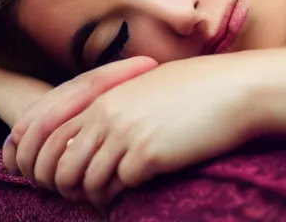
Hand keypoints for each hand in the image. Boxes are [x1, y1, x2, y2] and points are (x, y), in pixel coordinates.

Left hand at [8, 52, 258, 208]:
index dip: (54, 161)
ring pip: (86, 180)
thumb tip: (102, 132)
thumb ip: (116, 106)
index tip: (66, 175)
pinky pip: (120, 186)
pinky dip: (121, 196)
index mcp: (102, 99)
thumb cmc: (191, 88)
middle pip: (62, 163)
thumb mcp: (143, 88)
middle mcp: (106, 116)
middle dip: (66, 186)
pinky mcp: (149, 155)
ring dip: (94, 194)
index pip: (54, 135)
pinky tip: (134, 191)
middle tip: (83, 195)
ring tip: (108, 197)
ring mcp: (125, 134)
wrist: (230, 88)